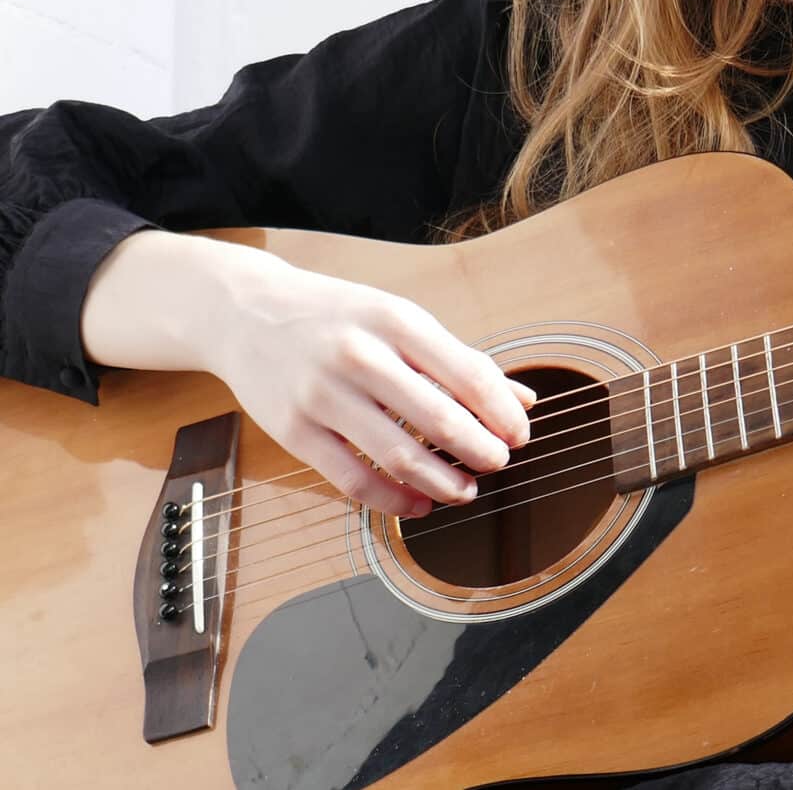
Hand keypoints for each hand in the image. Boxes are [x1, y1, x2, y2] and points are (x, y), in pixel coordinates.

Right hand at [205, 254, 533, 516]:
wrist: (244, 312)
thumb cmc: (337, 318)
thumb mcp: (399, 320)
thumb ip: (460, 360)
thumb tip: (524, 400)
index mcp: (396, 322)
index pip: (469, 375)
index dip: (503, 414)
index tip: (520, 436)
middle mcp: (360, 356)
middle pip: (441, 420)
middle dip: (481, 452)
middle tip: (497, 464)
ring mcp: (323, 395)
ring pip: (400, 457)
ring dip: (445, 484)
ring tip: (466, 491)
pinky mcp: (294, 431)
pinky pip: (354, 481)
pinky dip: (394, 501)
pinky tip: (419, 504)